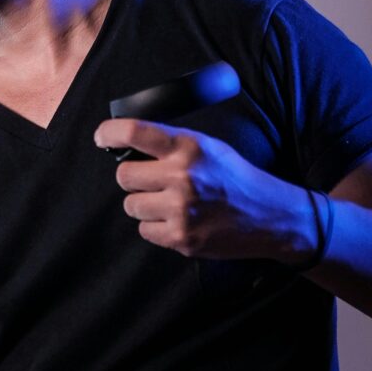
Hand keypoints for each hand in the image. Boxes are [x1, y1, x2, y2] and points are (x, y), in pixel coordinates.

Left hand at [94, 118, 312, 262]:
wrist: (269, 216)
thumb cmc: (234, 177)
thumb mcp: (207, 146)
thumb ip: (169, 143)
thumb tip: (125, 142)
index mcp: (188, 147)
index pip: (132, 132)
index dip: (108, 133)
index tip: (102, 137)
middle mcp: (182, 177)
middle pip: (123, 175)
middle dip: (134, 177)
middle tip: (153, 180)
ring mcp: (181, 210)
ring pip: (131, 205)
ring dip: (144, 204)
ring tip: (169, 202)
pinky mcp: (181, 238)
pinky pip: (144, 230)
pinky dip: (155, 226)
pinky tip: (177, 220)